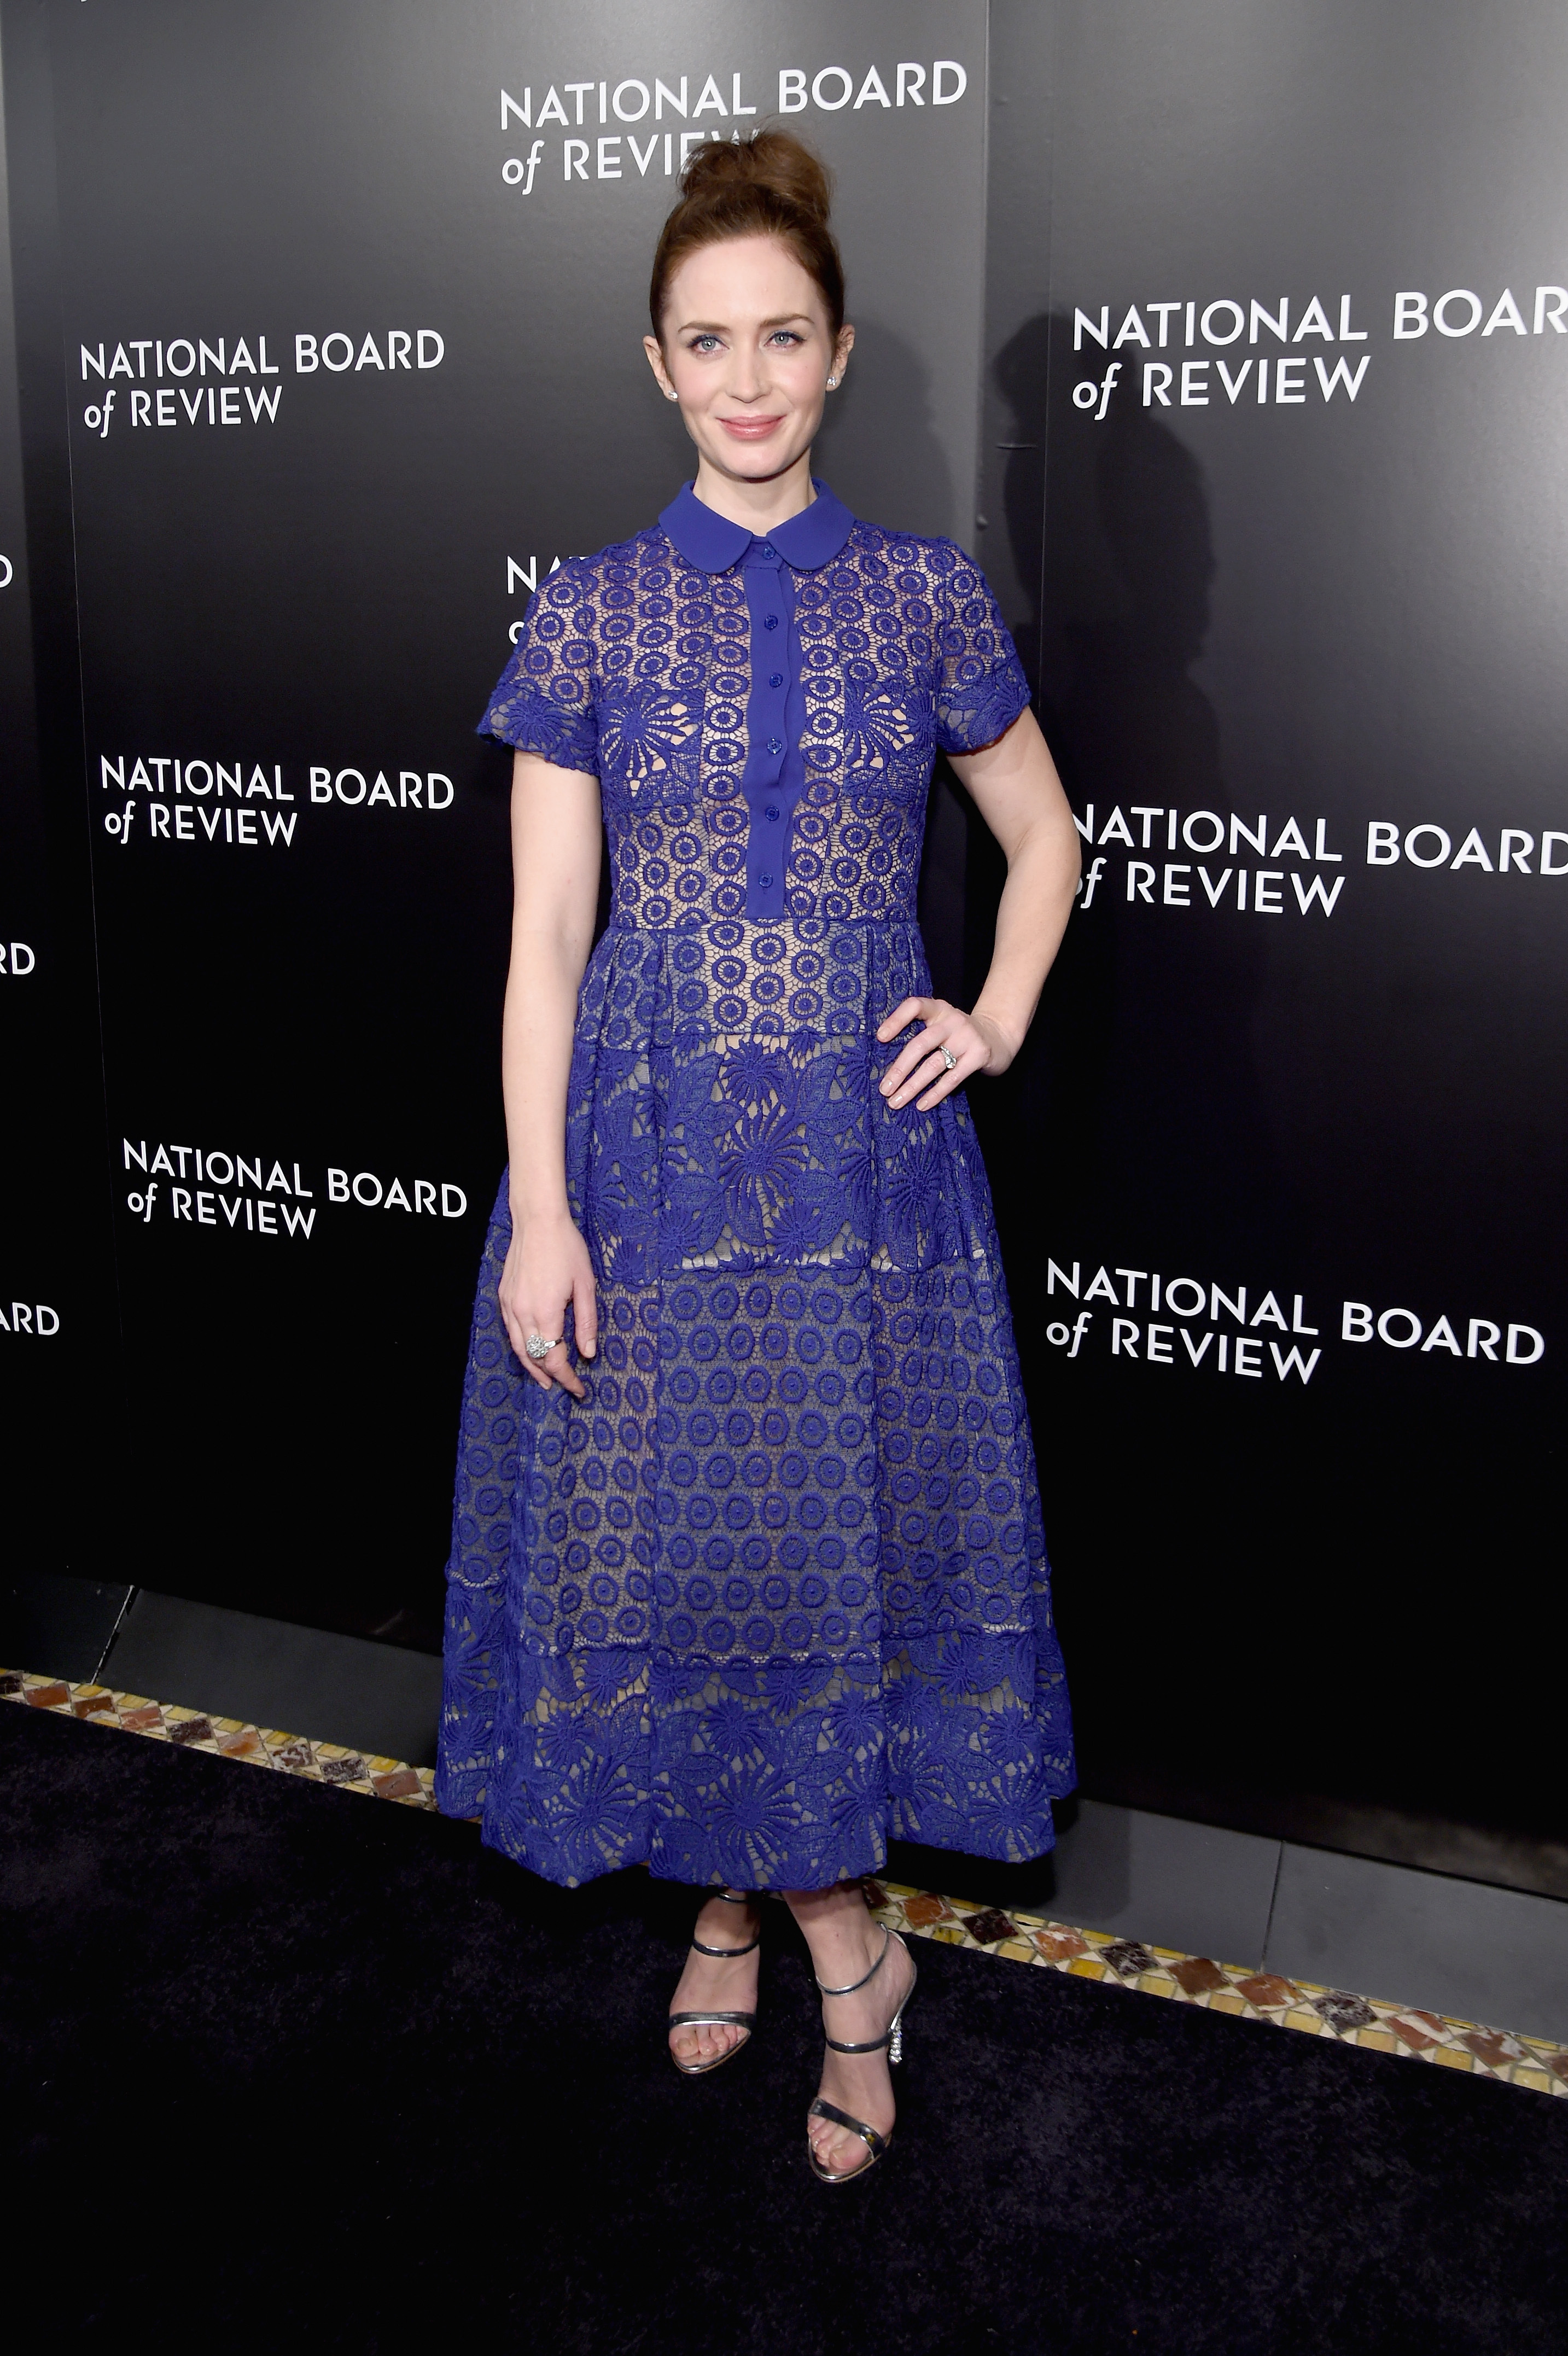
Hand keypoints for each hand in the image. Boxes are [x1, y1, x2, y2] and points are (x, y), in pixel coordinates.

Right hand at [497, 1207, 597, 1397]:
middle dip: (549, 1376)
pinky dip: (521, 1346)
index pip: (554, 1359)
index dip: (567, 1378)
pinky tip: (530, 1349)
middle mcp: (523, 1313)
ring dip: (531, 1365)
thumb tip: (587, 1354)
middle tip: (563, 1387)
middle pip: (533, 1357)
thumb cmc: (566, 1249)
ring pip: (517, 1347)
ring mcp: (510, 1305)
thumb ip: (586, 1322)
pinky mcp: (505, 1296)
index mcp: (546, 1313)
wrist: (538, 1221)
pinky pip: (511, 1330)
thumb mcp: (586, 1285)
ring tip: (544, 1379)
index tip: (579, 1389)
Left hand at [875, 997, 1015, 1112]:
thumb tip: (888, 1067)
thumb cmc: (958, 1035)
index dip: (896, 1020)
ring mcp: (967, 1037)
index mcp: (938, 1009)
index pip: (914, 1006)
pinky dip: (935, 1093)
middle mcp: (952, 1020)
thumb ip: (921, 1035)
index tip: (880, 1038)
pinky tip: (921, 1105)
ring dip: (913, 1086)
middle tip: (884, 1089)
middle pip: (920, 1044)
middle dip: (900, 1069)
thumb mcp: (941, 1025)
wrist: (998, 1036)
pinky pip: (952, 1078)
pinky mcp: (979, 1055)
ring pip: (934, 1065)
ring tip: (896, 1102)